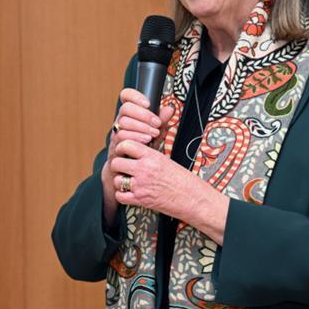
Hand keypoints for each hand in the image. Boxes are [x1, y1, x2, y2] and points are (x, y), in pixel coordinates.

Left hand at [101, 89, 173, 224]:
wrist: (191, 197)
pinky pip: (120, 196)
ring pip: (117, 179)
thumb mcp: (167, 156)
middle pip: (117, 162)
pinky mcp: (140, 200)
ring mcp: (141, 185)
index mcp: (152, 156)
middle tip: (124, 166)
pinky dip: (122, 195)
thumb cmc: (181, 178)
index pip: (126, 144)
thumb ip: (159, 138)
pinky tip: (129, 192)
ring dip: (120, 180)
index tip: (125, 150)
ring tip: (128, 179)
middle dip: (118, 164)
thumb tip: (167, 108)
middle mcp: (144, 169)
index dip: (122, 147)